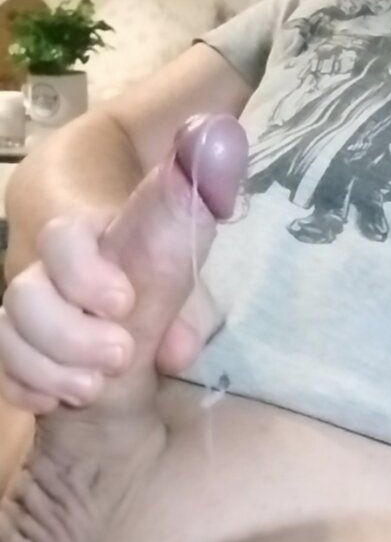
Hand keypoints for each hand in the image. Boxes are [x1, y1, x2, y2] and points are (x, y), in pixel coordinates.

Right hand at [0, 115, 246, 414]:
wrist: (142, 325)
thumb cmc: (164, 273)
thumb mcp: (187, 243)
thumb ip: (197, 198)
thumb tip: (218, 139)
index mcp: (92, 242)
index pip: (63, 239)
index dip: (84, 272)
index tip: (124, 302)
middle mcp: (52, 275)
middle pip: (24, 292)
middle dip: (68, 333)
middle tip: (120, 357)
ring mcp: (31, 315)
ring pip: (7, 333)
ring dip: (48, 366)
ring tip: (93, 389)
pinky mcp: (20, 356)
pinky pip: (2, 372)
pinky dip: (25, 389)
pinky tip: (56, 402)